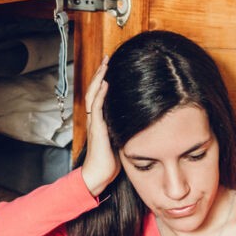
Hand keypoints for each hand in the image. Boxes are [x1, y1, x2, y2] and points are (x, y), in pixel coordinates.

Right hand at [81, 56, 118, 197]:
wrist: (99, 175)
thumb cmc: (110, 162)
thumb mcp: (120, 141)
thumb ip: (125, 129)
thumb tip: (142, 123)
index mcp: (100, 121)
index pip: (99, 96)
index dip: (103, 81)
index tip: (111, 69)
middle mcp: (95, 119)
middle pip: (94, 90)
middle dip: (100, 74)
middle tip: (107, 59)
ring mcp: (95, 123)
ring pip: (93, 95)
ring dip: (99, 78)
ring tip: (105, 65)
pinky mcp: (97, 129)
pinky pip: (97, 107)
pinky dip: (100, 94)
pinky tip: (105, 83)